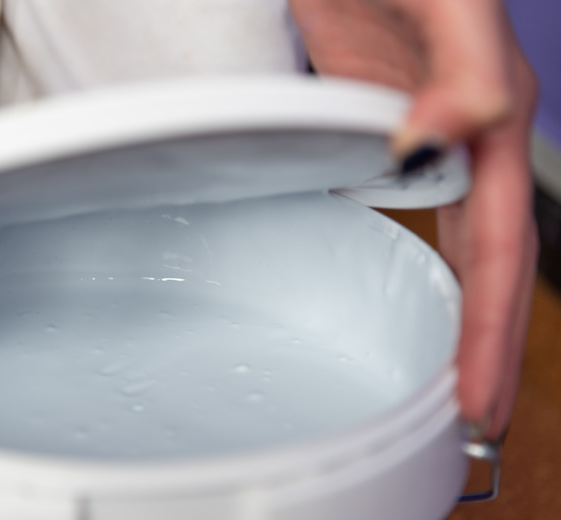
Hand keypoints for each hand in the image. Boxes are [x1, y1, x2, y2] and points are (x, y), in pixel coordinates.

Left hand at [291, 0, 537, 440]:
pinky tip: (397, 290)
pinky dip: (407, 261)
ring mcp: (424, 139)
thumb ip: (459, 72)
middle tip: (470, 424)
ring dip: (450, 315)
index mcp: (495, 125)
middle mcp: (468, 142)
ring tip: (443, 378)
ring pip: (449, 246)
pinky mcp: (380, 130)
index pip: (498, 254)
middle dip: (481, 347)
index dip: (489, 331)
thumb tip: (427, 146)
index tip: (476, 403)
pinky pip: (404, 212)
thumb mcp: (450, 4)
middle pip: (483, 267)